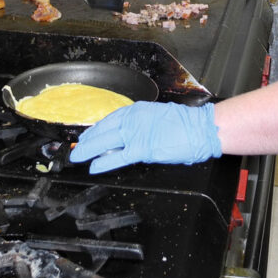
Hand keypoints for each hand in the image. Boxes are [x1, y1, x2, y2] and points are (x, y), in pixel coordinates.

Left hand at [69, 101, 221, 173]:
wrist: (201, 128)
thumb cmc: (186, 124)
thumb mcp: (159, 117)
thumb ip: (143, 124)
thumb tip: (133, 134)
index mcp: (138, 110)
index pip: (110, 120)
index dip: (96, 130)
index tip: (87, 136)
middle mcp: (133, 119)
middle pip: (103, 130)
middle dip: (87, 140)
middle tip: (76, 148)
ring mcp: (136, 133)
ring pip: (104, 142)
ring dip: (88, 150)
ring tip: (78, 157)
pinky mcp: (142, 148)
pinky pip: (117, 156)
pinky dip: (103, 162)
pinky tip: (93, 167)